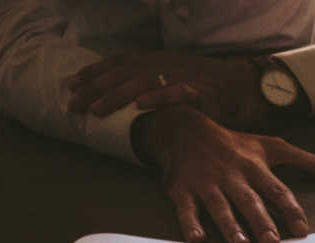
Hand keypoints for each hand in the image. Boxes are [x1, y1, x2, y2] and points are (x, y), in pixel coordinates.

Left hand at [66, 51, 275, 128]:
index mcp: (157, 60)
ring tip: (97, 110)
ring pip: (143, 81)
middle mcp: (166, 64)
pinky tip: (140, 105)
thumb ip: (149, 84)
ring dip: (117, 95)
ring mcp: (183, 76)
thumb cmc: (209, 87)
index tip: (69, 85)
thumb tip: (120, 97)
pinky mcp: (201, 92)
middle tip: (72, 104)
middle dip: (94, 88)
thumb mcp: (173, 78)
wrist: (246, 86)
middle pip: (122, 73)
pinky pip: (177, 93)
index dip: (92, 72)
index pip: (117, 63)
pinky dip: (158, 97)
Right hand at [133, 107, 314, 242]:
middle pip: (249, 201)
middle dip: (261, 221)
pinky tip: (197, 238)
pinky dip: (190, 223)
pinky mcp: (182, 190)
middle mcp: (232, 176)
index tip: (302, 231)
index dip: (290, 210)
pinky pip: (186, 209)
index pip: (277, 191)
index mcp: (255, 167)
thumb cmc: (234, 144)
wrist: (183, 130)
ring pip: (220, 206)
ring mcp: (206, 184)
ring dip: (230, 225)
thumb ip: (307, 161)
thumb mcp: (271, 147)